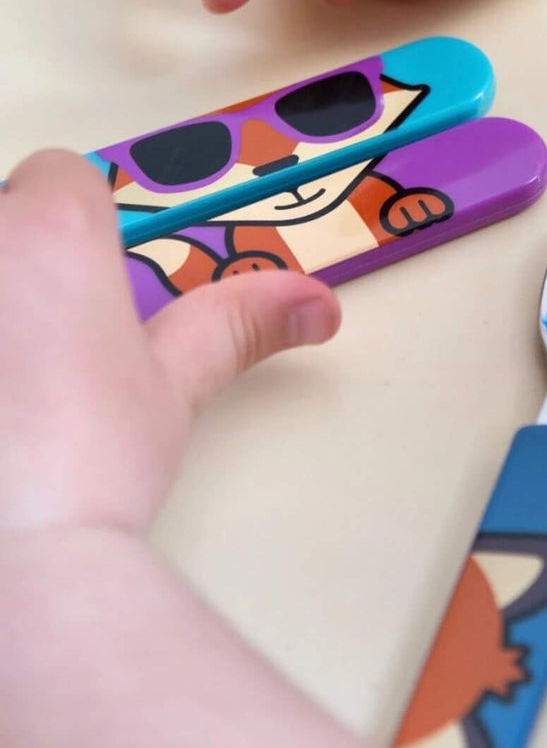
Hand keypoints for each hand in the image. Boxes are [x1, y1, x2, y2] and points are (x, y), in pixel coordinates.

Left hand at [0, 151, 339, 536]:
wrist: (1, 569)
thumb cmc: (81, 471)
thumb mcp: (171, 393)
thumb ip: (234, 326)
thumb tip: (314, 303)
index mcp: (48, 228)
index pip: (59, 177)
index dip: (78, 235)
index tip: (84, 302)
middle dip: (15, 285)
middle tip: (28, 369)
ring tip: (4, 411)